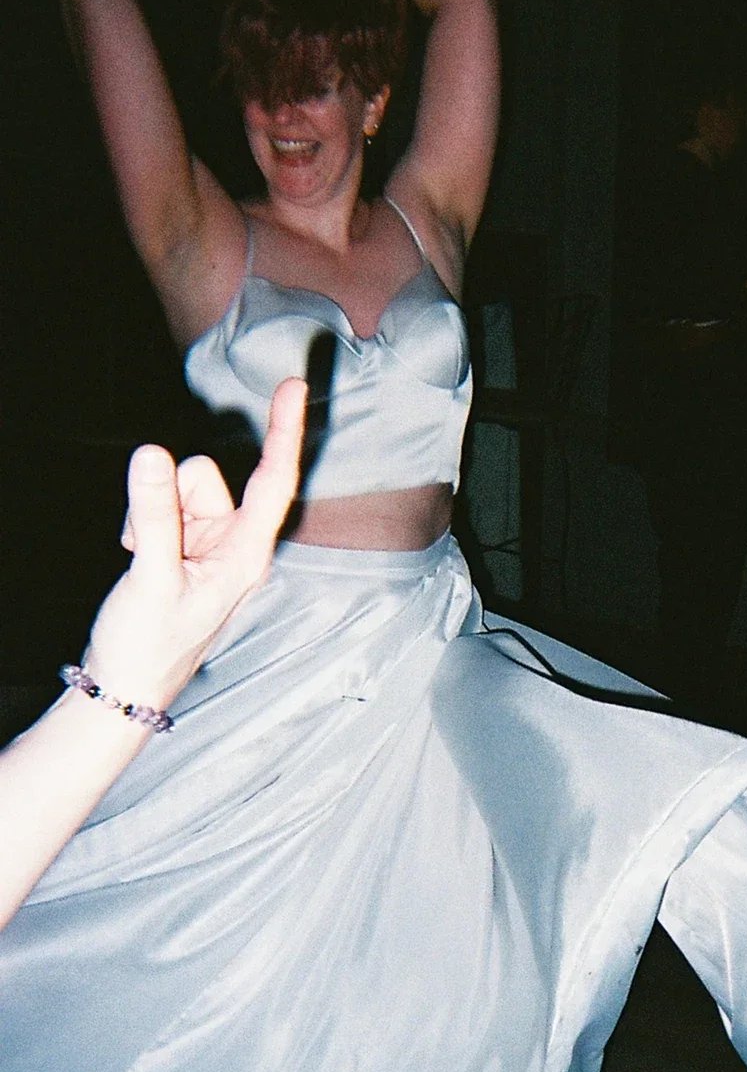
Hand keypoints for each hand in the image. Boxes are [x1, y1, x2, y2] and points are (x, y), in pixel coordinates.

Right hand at [85, 377, 305, 709]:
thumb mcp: (150, 576)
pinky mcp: (183, 546)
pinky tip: (140, 561)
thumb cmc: (150, 644)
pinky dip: (142, 523)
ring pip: (178, 488)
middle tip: (150, 547)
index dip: (284, 432)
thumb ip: (154, 515)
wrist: (125, 686)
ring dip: (152, 512)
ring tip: (145, 559)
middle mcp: (235, 545)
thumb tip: (152, 455)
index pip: (274, 482)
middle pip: (204, 477)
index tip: (294, 385)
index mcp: (247, 555)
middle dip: (171, 495)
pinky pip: (159, 506)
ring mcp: (208, 545)